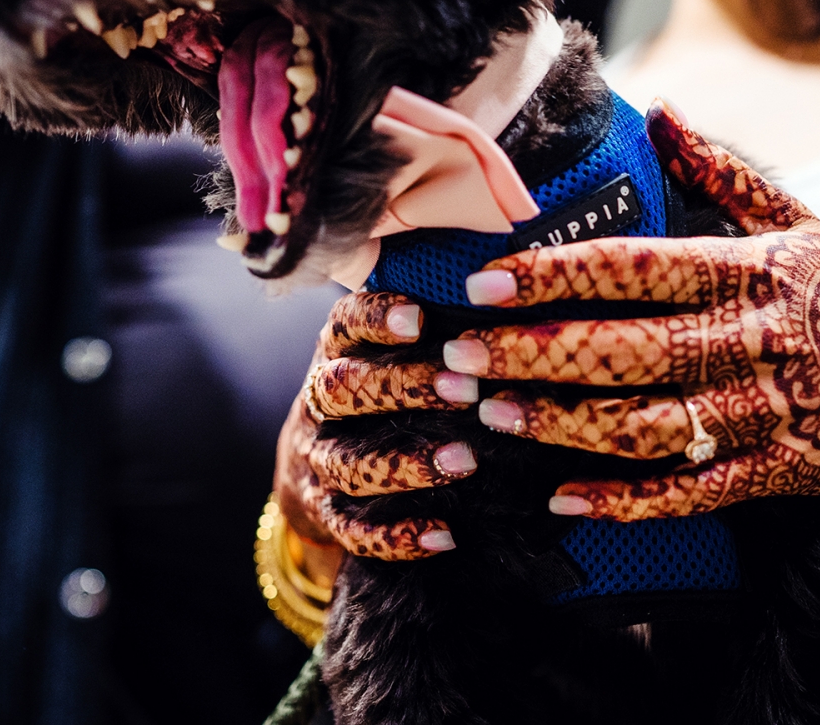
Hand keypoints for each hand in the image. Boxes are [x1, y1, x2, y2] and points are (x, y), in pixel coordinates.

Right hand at [275, 290, 478, 564]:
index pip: (344, 325)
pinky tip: (445, 534)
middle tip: (465, 390)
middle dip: (404, 388)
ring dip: (407, 464)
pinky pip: (352, 529)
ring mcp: (318, 459)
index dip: (377, 320)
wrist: (312, 463)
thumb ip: (433, 321)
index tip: (420, 318)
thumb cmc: (381, 386)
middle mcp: (319, 401)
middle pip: (344, 390)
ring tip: (464, 461)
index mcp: (336, 349)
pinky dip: (397, 535)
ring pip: (350, 464)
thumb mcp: (391, 346)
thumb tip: (507, 284)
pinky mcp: (325, 513)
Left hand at [445, 103, 819, 558]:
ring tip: (491, 418)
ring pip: (648, 422)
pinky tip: (562, 498)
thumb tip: (659, 112)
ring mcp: (765, 411)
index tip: (485, 280)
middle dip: (535, 354)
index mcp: (745, 270)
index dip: (555, 275)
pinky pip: (692, 491)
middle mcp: (750, 339)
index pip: (634, 268)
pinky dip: (627, 500)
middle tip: (460, 358)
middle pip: (626, 348)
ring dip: (564, 423)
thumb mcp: (796, 221)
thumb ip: (721, 171)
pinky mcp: (777, 472)